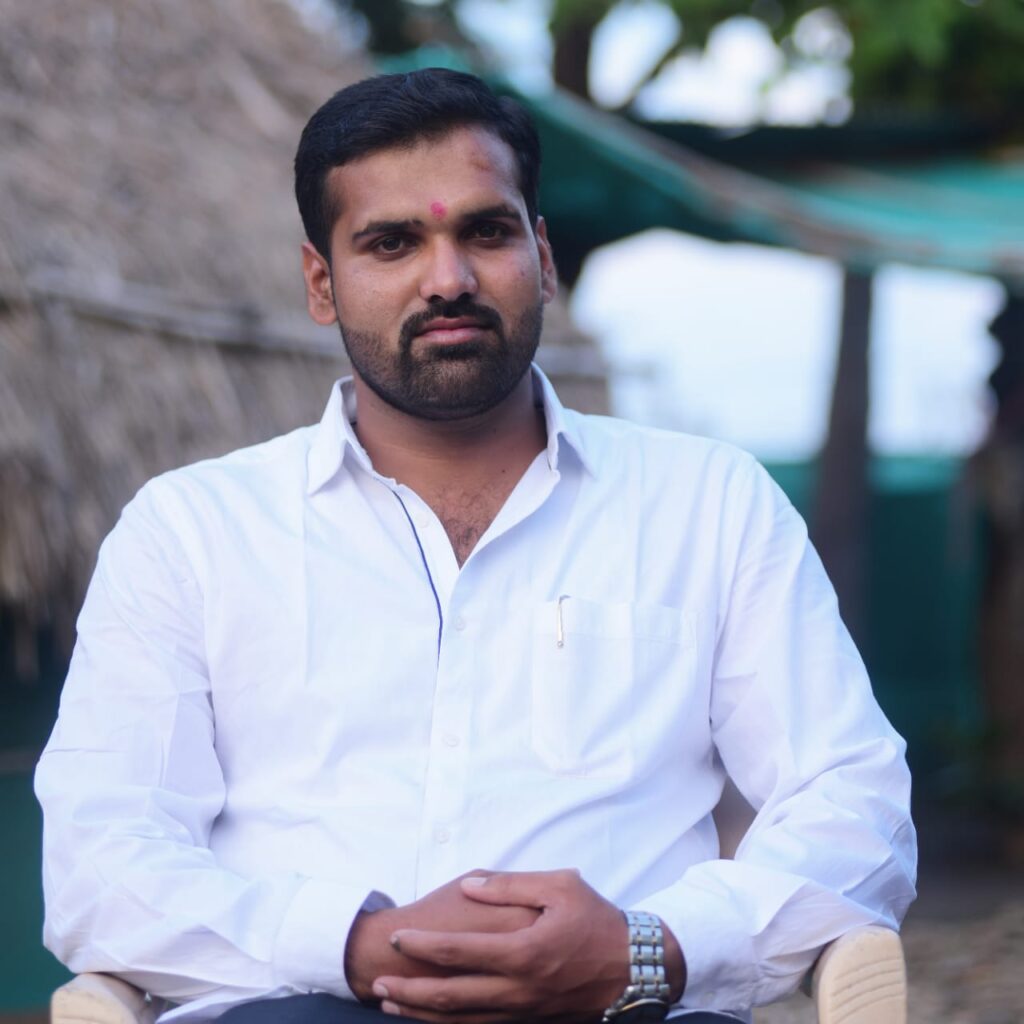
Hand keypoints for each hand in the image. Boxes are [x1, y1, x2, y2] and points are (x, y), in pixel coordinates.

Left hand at [372, 869, 680, 1023]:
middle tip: (377, 985)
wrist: (637, 969)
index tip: (397, 938)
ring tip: (392, 1005)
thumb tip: (469, 884)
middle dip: (408, 992)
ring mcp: (524, 1011)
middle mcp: (518, 989)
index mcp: (522, 952)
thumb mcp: (560, 887)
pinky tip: (434, 1018)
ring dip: (422, 1014)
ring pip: (461, 1019)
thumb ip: (510, 886)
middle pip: (449, 996)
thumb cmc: (598, 921)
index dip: (422, 946)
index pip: (457, 951)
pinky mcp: (532, 1021)